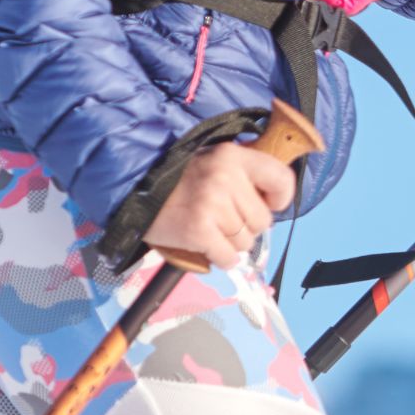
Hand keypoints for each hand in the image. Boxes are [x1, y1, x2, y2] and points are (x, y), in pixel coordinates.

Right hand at [147, 141, 295, 267]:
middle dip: (246, 225)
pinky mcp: (199, 231)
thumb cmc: (177, 178)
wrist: (133, 189)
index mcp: (232, 156)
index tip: (267, 204)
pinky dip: (220, 258)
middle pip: (262, 220)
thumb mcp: (213, 159)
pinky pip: (229, 258)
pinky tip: (206, 246)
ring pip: (246, 242)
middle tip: (222, 218)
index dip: (279, 198)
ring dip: (230, 242)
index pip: (281, 179)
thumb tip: (274, 197)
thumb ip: (243, 172)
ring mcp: (212, 205)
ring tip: (209, 228)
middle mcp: (225, 177)